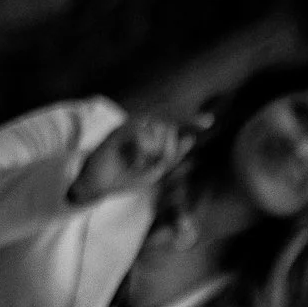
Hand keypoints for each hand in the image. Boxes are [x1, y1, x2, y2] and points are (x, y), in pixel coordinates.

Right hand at [69, 114, 189, 204]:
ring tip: (143, 165)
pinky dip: (142, 153)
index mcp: (149, 133)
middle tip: (158, 166)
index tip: (209, 122)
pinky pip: (140, 136)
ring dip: (156, 152)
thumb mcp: (156, 170)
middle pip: (168, 128)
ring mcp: (126, 128)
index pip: (173, 122)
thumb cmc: (127, 177)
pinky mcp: (115, 133)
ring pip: (156, 129)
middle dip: (170, 151)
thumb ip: (172, 155)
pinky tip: (135, 164)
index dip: (190, 120)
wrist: (99, 186)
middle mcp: (138, 126)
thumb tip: (190, 138)